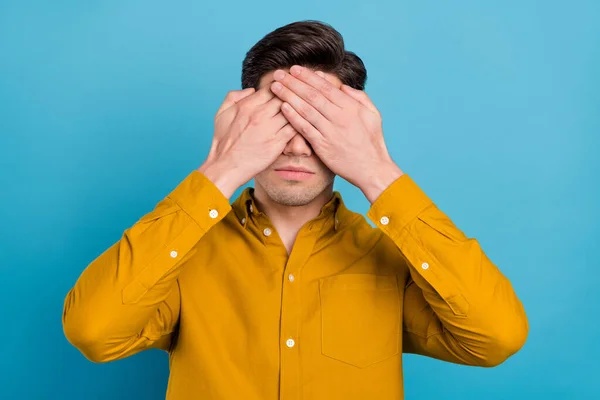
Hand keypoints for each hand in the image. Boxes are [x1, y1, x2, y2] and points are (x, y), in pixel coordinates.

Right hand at [198, 87, 296, 197]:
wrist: (226, 166)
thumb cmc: (223, 141)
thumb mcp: (221, 113)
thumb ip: (234, 96)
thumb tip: (252, 89)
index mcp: (247, 105)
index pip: (271, 87)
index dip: (281, 86)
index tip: (286, 88)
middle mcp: (259, 115)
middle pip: (284, 97)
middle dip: (291, 97)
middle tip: (299, 99)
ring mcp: (269, 129)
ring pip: (291, 111)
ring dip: (297, 110)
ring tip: (303, 111)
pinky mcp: (277, 143)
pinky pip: (294, 128)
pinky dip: (299, 124)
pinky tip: (302, 124)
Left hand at [269, 65, 403, 201]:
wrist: (371, 168)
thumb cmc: (372, 141)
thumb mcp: (373, 114)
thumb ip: (359, 97)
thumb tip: (342, 86)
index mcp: (351, 107)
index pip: (325, 87)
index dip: (308, 77)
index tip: (295, 69)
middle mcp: (339, 117)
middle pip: (312, 95)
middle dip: (293, 82)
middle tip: (278, 74)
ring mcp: (330, 132)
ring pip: (306, 109)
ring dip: (288, 96)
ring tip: (275, 87)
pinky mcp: (322, 146)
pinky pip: (305, 129)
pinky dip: (293, 117)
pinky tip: (283, 107)